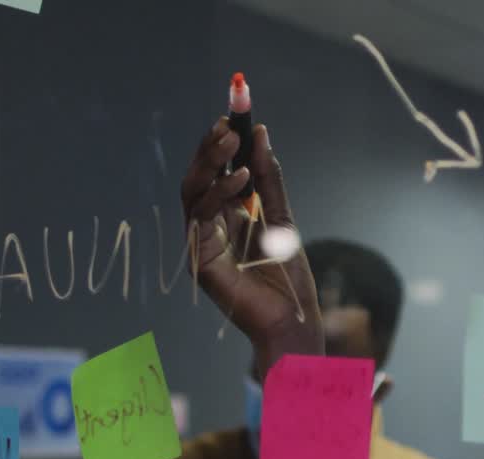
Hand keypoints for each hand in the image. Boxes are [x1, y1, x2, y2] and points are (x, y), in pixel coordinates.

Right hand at [180, 119, 323, 377]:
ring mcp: (200, 242)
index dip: (220, 142)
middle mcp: (209, 227)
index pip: (216, 171)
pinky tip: (242, 179)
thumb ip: (269, 180)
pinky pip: (201, 216)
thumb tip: (261, 134)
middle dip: (211, 147)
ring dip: (212, 163)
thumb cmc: (287, 279)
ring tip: (234, 143)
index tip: (233, 113)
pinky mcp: (198, 258)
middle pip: (198, 177)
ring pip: (193, 191)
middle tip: (228, 123)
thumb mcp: (281, 219)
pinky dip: (220, 193)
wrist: (291, 320)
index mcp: (226, 217)